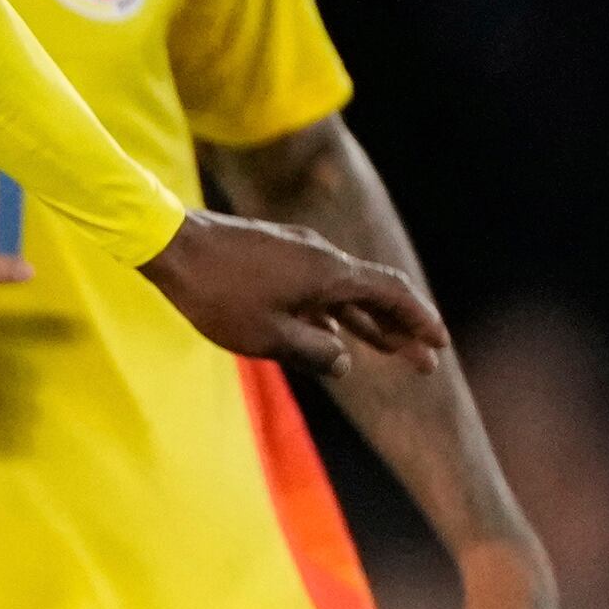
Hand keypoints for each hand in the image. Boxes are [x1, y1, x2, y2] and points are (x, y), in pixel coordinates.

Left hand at [142, 209, 444, 372]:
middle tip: (423, 363)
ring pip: (344, 293)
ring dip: (367, 323)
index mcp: (330, 273)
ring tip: (390, 352)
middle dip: (400, 330)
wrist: (170, 245)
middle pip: (374, 295)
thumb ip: (313, 353)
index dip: (420, 319)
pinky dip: (332, 314)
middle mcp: (323, 257)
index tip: (438, 344)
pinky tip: (335, 337)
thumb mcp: (266, 337)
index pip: (393, 293)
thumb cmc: (216, 294)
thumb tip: (342, 363)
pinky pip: (316, 289)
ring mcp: (298, 253)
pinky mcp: (275, 256)